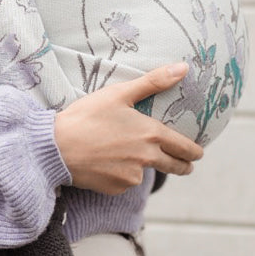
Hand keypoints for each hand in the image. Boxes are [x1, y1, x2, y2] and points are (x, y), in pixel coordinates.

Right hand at [53, 64, 202, 194]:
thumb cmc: (87, 116)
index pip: (184, 148)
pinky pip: (125, 181)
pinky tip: (106, 161)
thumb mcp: (119, 93)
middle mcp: (147, 159)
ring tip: (123, 151)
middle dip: (183, 166)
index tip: (198, 154)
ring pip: (145, 172)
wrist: (56, 147)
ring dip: (143, 166)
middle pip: (175, 167)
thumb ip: (154, 82)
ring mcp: (132, 176)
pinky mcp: (116, 188)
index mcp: (151, 134)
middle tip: (186, 165)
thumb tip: (183, 67)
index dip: (194, 152)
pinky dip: (121, 173)